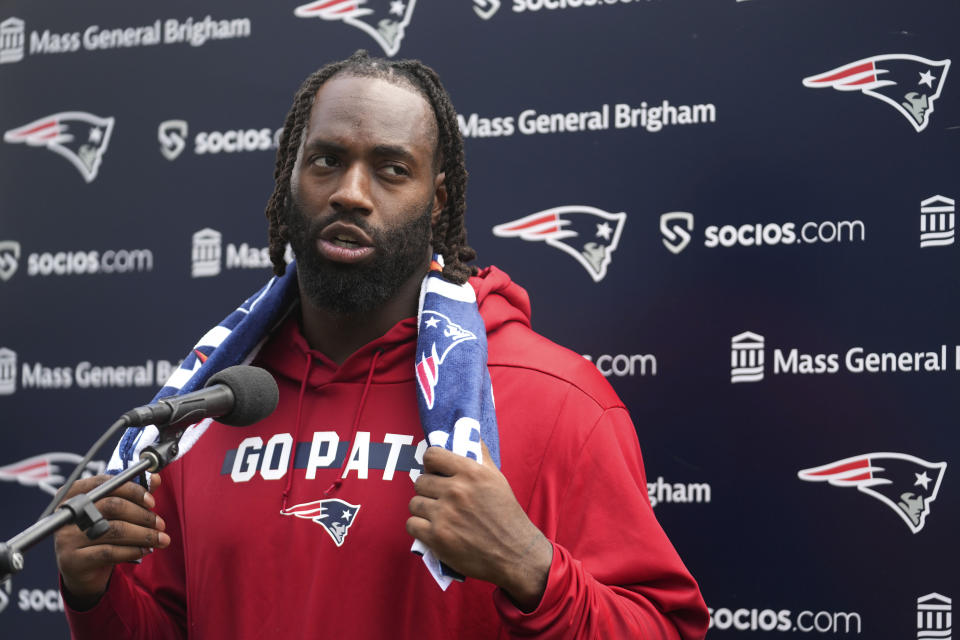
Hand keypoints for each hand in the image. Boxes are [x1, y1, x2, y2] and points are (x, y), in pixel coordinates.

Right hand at [54, 473, 169, 608]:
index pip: (104, 483)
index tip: (151, 501)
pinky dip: (133, 550)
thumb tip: (155, 478)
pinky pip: (110, 552)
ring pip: (115, 530)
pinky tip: (146, 550)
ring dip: (144, 534)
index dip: (131, 490)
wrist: (80, 571)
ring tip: (161, 539)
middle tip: (160, 523)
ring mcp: (67, 538)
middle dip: (142, 515)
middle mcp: (66, 514)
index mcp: (73, 494)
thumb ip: (132, 494)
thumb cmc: (99, 532)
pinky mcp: (73, 560)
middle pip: (112, 506)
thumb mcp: (113, 512)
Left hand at [406, 442, 552, 610]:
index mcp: (471, 473)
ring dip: (423, 509)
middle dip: (428, 489)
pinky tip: (433, 529)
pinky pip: (412, 524)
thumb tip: (468, 434)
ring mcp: (445, 515)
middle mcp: (456, 491)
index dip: (431, 463)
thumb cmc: (506, 513)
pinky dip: (420, 528)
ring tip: (437, 515)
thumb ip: (479, 455)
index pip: (432, 455)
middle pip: (420, 481)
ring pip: (414, 503)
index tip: (436, 472)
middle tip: (439, 498)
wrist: (514, 553)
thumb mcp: (497, 478)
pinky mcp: (437, 537)